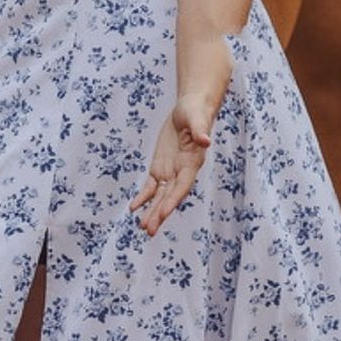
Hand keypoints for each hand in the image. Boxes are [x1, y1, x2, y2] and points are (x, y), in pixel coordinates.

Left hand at [128, 94, 219, 235]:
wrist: (190, 110)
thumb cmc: (196, 113)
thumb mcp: (197, 119)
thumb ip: (200, 131)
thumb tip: (206, 141)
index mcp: (192, 164)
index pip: (181, 186)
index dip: (172, 200)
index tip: (162, 213)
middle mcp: (181, 172)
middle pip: (169, 197)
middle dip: (159, 213)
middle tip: (149, 230)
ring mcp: (170, 171)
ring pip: (160, 196)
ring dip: (151, 211)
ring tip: (143, 228)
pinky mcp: (160, 167)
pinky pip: (151, 186)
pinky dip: (143, 196)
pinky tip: (134, 208)